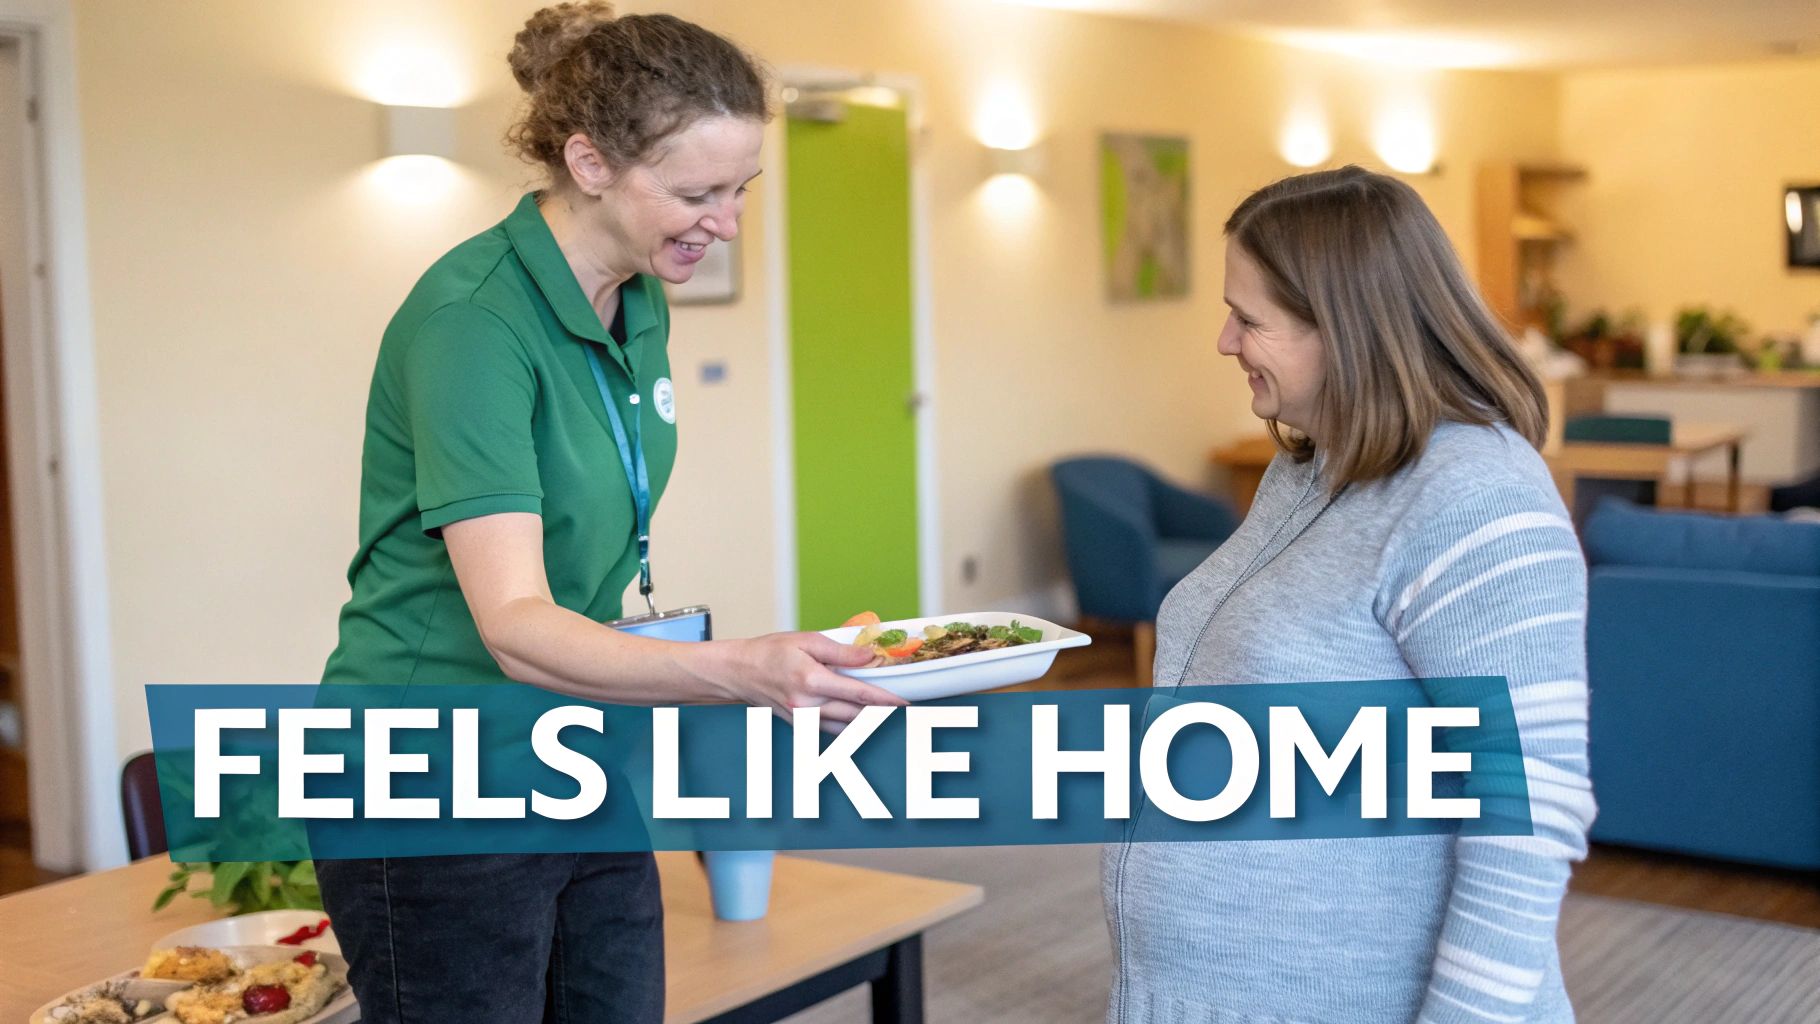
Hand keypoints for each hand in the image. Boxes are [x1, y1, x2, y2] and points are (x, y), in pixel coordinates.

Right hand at [719, 631, 905, 720]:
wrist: (739, 672)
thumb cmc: (770, 652)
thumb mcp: (807, 641)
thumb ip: (841, 651)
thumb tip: (869, 656)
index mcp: (811, 681)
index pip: (858, 694)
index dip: (885, 701)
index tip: (904, 703)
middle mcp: (807, 706)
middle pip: (856, 717)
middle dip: (882, 717)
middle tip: (905, 715)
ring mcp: (802, 721)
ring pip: (845, 731)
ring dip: (867, 728)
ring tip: (888, 721)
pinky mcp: (799, 727)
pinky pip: (830, 733)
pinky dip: (847, 731)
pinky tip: (860, 725)